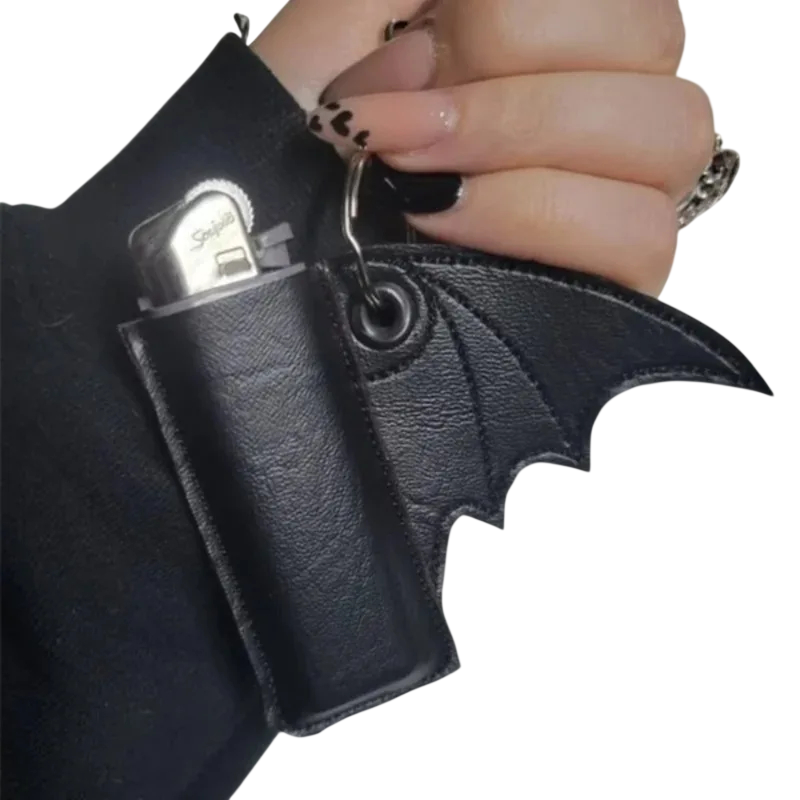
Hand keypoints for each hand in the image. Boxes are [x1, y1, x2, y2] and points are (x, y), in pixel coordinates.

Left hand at [255, 0, 712, 295]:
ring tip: (417, 180)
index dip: (522, 19)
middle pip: (658, 48)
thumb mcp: (338, 32)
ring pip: (671, 136)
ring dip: (525, 145)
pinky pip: (642, 236)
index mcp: (546, 42)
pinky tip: (448, 219)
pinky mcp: (605, 282)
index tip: (412, 58)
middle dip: (512, 90)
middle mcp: (593, 113)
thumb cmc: (292, 154)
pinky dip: (536, 215)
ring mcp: (609, 198)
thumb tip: (468, 3)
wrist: (261, 262)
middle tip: (401, 129)